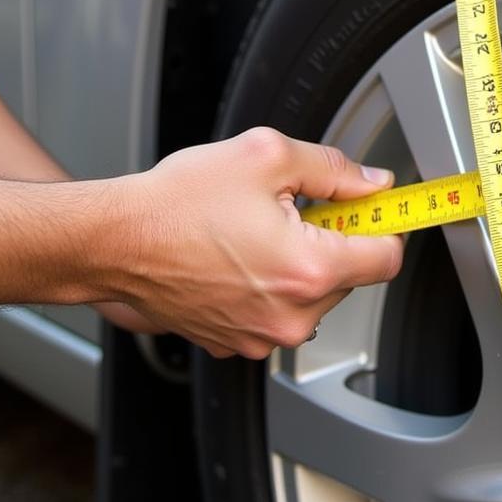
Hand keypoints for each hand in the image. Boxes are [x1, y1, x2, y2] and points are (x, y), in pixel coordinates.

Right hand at [111, 127, 402, 358]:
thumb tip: (372, 182)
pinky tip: (242, 256)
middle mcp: (291, 316)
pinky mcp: (237, 343)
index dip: (385, 224)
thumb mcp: (267, 158)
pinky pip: (280, 310)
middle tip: (297, 208)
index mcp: (309, 271)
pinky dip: (272, 284)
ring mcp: (262, 336)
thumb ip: (334, 169)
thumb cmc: (177, 204)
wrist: (114, 243)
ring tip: (259, 232)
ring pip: (316, 294)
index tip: (376, 209)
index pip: (388, 258)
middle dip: (336, 238)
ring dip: (303, 262)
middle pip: (352, 275)